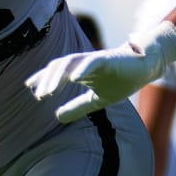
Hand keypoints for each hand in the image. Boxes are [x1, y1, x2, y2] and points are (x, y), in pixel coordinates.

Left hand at [26, 21, 175, 122]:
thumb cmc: (122, 80)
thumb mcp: (97, 99)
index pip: (57, 72)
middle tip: (37, 95)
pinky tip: (73, 78)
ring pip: (70, 63)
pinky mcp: (108, 58)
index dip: (43, 78)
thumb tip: (57, 117)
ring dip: (58, 76)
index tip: (30, 88)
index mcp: (80, 71)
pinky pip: (92, 62)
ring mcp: (94, 59)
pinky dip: (81, 69)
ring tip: (49, 90)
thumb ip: (78, 107)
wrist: (145, 68)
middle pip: (59, 67)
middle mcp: (84, 63)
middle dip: (47, 80)